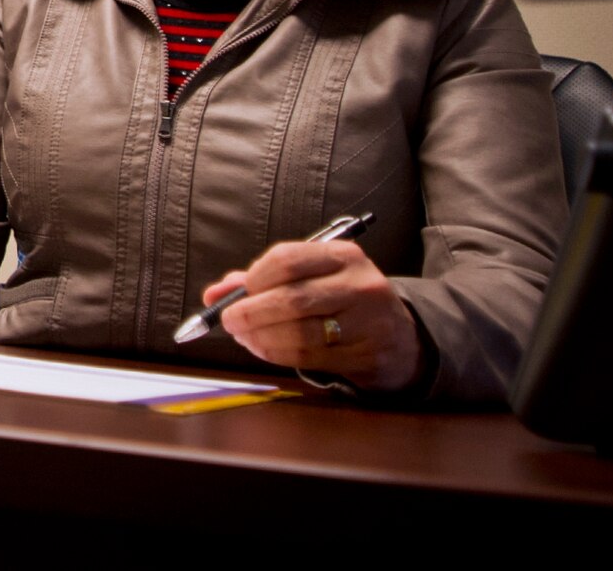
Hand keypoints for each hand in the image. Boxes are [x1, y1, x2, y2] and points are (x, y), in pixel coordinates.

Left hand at [202, 240, 424, 392]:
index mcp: (343, 255)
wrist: (399, 337)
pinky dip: (277, 354)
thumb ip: (260, 281)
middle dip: (250, 312)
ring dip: (261, 337)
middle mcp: (359, 284)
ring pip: (299, 332)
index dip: (255, 277)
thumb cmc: (341, 301)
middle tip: (229, 321)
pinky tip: (264, 349)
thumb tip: (213, 294)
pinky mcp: (365, 355)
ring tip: (245, 337)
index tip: (236, 293)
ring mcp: (367, 322)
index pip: (288, 259)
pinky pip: (309, 356)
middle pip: (292, 298)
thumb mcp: (312, 278)